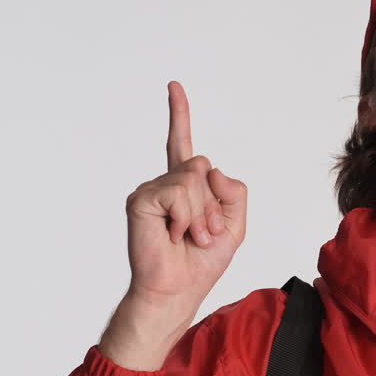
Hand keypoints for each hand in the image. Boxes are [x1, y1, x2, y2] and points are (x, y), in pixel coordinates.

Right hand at [102, 81, 247, 368]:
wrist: (178, 289)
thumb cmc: (201, 263)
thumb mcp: (234, 225)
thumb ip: (233, 190)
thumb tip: (207, 167)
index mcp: (186, 187)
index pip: (183, 144)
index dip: (179, 114)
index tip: (174, 86)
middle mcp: (166, 184)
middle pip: (203, 167)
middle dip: (214, 206)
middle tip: (203, 235)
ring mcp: (151, 190)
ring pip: (193, 178)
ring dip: (201, 214)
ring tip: (189, 237)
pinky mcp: (140, 199)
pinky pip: (178, 192)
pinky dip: (186, 217)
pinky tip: (174, 234)